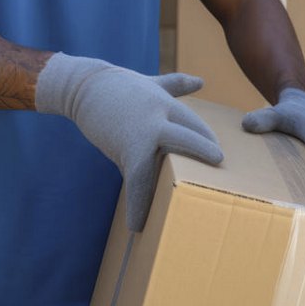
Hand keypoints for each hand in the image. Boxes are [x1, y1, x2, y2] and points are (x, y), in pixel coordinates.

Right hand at [35, 53, 223, 230]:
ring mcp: (144, 130)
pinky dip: (138, 202)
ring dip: (176, 182)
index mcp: (167, 104)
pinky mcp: (126, 147)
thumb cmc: (120, 87)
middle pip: (191, 134)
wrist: (85, 86)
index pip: (194, 124)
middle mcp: (159, 116)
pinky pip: (137, 179)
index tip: (217, 160)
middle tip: (219, 166)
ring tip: (184, 206)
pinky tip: (138, 224)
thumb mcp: (153, 83)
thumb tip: (201, 81)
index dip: (206, 141)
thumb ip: (177, 85)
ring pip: (167, 158)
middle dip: (204, 150)